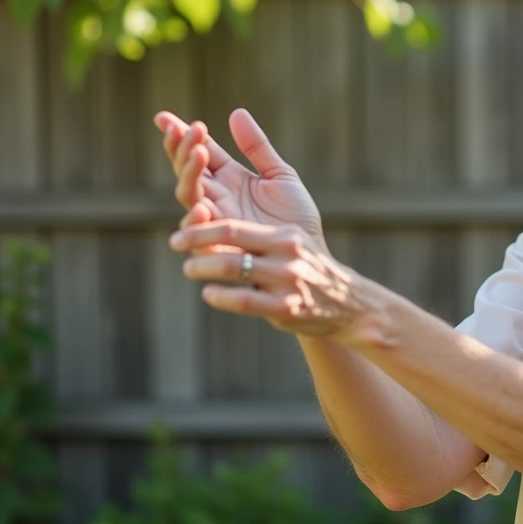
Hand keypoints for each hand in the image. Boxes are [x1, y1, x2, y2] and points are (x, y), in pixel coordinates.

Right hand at [153, 108, 325, 251]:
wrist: (308, 256)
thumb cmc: (295, 218)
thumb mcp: (280, 175)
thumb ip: (258, 147)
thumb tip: (236, 112)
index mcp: (229, 179)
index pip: (199, 153)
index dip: (181, 135)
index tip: (164, 117)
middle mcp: (217, 198)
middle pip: (188, 170)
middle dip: (183, 149)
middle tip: (187, 129)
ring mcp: (215, 221)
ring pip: (189, 194)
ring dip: (190, 173)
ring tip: (199, 153)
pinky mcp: (219, 245)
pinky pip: (199, 233)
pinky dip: (196, 219)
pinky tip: (201, 205)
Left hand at [170, 219, 385, 343]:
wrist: (347, 301)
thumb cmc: (308, 267)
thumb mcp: (293, 239)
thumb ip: (257, 232)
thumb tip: (216, 215)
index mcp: (286, 236)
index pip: (236, 227)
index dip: (203, 228)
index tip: (180, 231)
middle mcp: (287, 257)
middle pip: (232, 246)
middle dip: (197, 244)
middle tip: (175, 244)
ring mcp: (286, 283)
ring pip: (234, 272)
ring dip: (204, 269)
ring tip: (190, 269)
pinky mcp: (285, 309)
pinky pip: (243, 301)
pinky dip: (220, 297)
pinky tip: (209, 293)